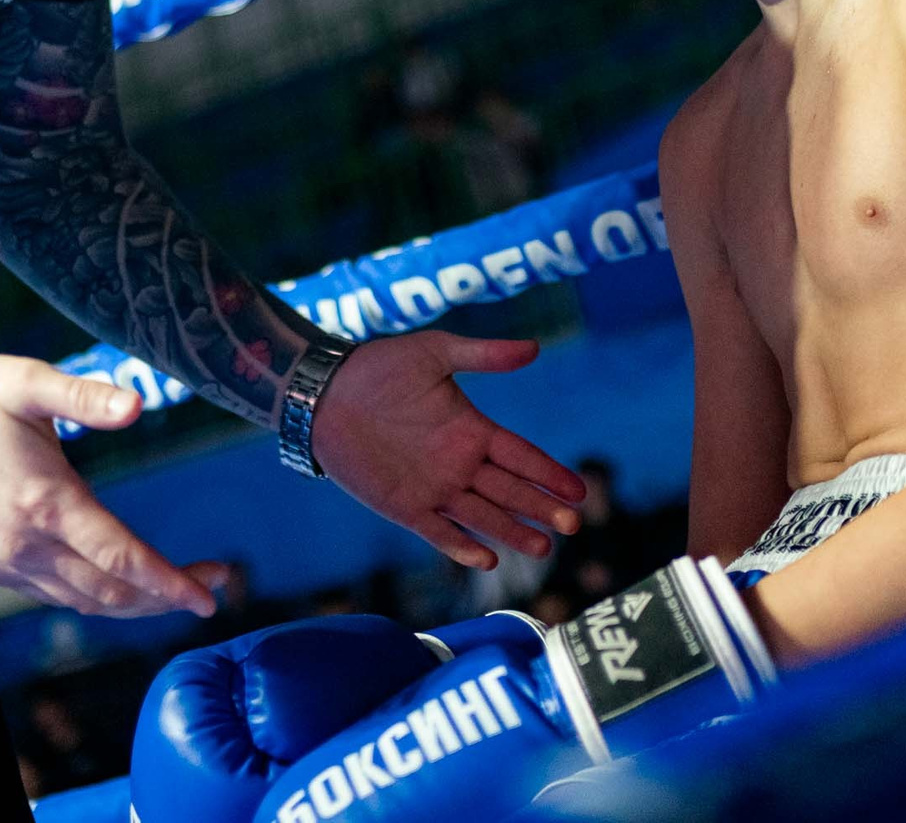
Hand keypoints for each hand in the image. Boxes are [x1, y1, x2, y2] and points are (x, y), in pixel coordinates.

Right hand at [0, 355, 224, 617]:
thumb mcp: (28, 382)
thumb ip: (84, 396)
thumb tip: (138, 405)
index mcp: (44, 501)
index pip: (119, 556)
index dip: (169, 580)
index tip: (210, 593)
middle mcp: (26, 544)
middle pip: (111, 592)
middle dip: (167, 594)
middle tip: (215, 581)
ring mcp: (9, 562)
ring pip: (85, 602)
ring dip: (137, 603)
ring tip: (180, 588)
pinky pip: (58, 597)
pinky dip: (98, 598)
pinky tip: (122, 585)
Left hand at [312, 334, 585, 567]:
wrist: (324, 393)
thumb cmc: (379, 366)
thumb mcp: (434, 352)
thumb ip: (484, 355)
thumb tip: (535, 348)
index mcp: (472, 428)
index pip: (522, 456)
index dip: (550, 474)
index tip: (580, 491)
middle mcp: (459, 463)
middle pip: (510, 491)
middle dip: (542, 508)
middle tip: (574, 525)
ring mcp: (433, 488)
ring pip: (483, 516)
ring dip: (512, 532)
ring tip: (543, 548)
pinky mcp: (404, 507)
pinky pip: (438, 531)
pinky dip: (461, 546)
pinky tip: (486, 558)